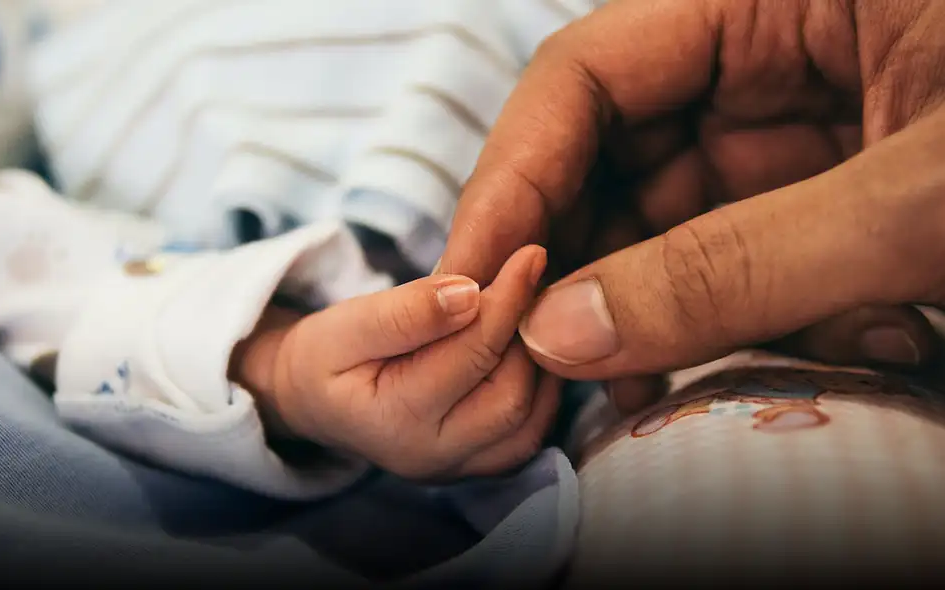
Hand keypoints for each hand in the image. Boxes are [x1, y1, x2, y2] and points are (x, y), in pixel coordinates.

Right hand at [233, 246, 559, 479]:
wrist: (314, 399)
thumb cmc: (326, 356)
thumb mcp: (346, 324)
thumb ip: (405, 311)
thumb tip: (471, 294)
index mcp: (395, 419)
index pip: (472, 354)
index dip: (507, 299)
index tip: (530, 254)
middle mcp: (432, 456)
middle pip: (511, 394)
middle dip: (527, 334)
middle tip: (530, 282)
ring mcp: (457, 468)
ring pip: (529, 420)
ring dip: (539, 363)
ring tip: (527, 313)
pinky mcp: (476, 467)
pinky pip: (528, 435)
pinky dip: (540, 391)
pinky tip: (525, 349)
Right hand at [439, 0, 944, 393]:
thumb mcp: (918, 207)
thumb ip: (737, 269)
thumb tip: (561, 334)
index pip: (587, 74)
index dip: (513, 180)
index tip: (471, 281)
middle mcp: (770, 56)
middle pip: (612, 157)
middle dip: (575, 264)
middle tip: (539, 361)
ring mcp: (799, 130)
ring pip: (669, 223)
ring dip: (653, 314)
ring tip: (638, 392)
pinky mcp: (830, 197)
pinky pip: (739, 259)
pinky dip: (734, 322)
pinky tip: (748, 367)